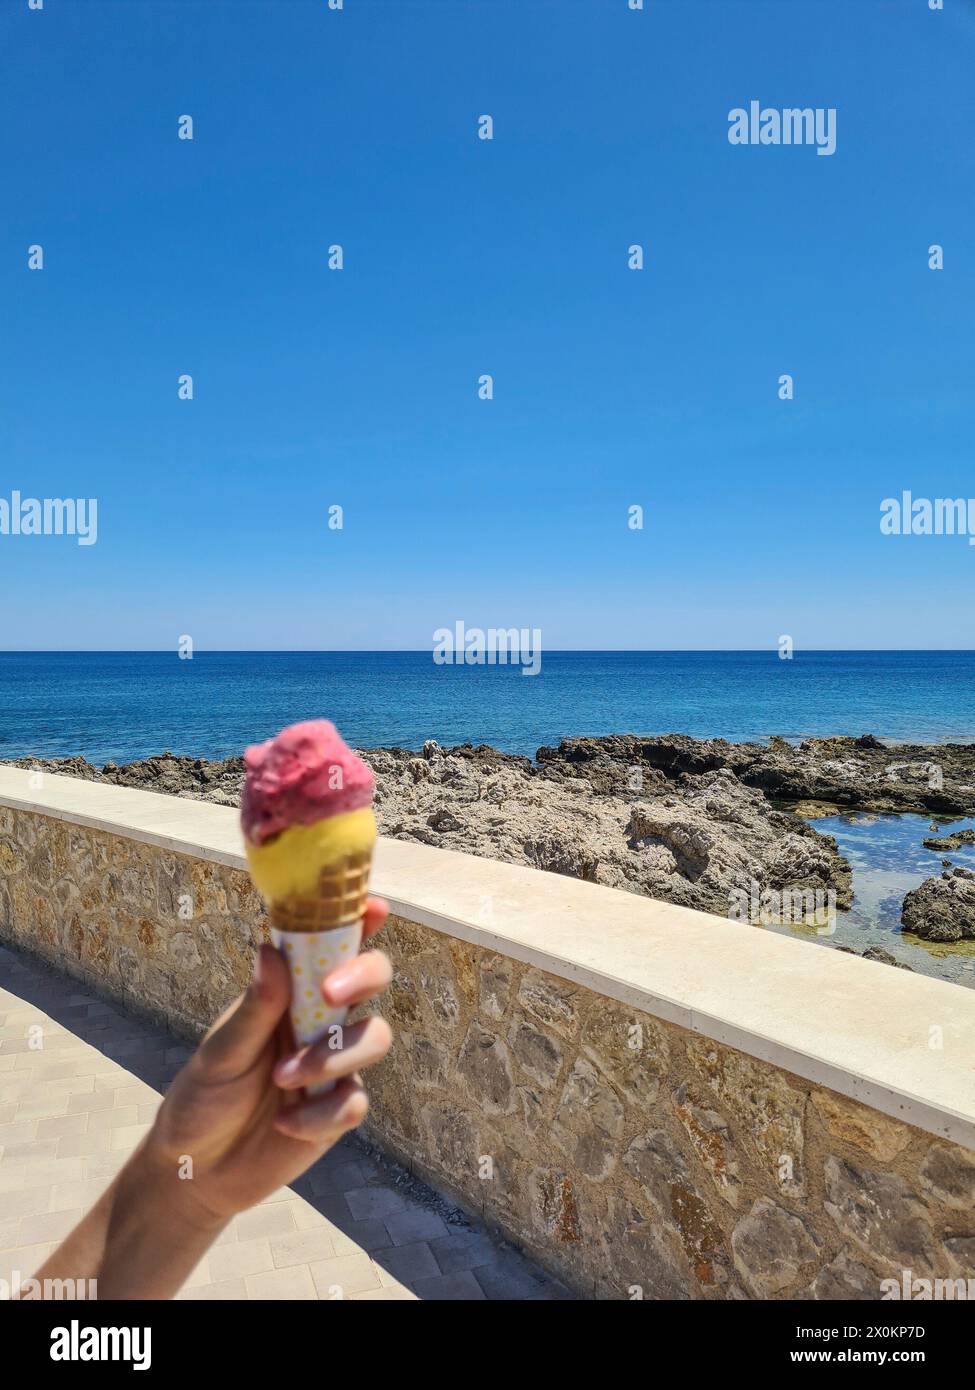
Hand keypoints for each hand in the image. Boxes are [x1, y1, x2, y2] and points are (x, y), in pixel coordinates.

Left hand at [144, 896, 392, 1224]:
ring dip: (333, 1056)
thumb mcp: (220, 1054)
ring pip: (376, 1037)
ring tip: (284, 1079)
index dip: (358, 921)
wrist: (196, 1171)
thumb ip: (254, 1009)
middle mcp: (320, 1020)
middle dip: (363, 976)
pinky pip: (355, 1101)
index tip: (375, 907)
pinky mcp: (338, 1110)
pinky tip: (287, 1124)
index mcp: (290, 993)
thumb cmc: (203, 1099)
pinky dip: (322, 1112)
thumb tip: (271, 950)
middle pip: (373, 979)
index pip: (331, 946)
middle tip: (329, 993)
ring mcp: (335, 1064)